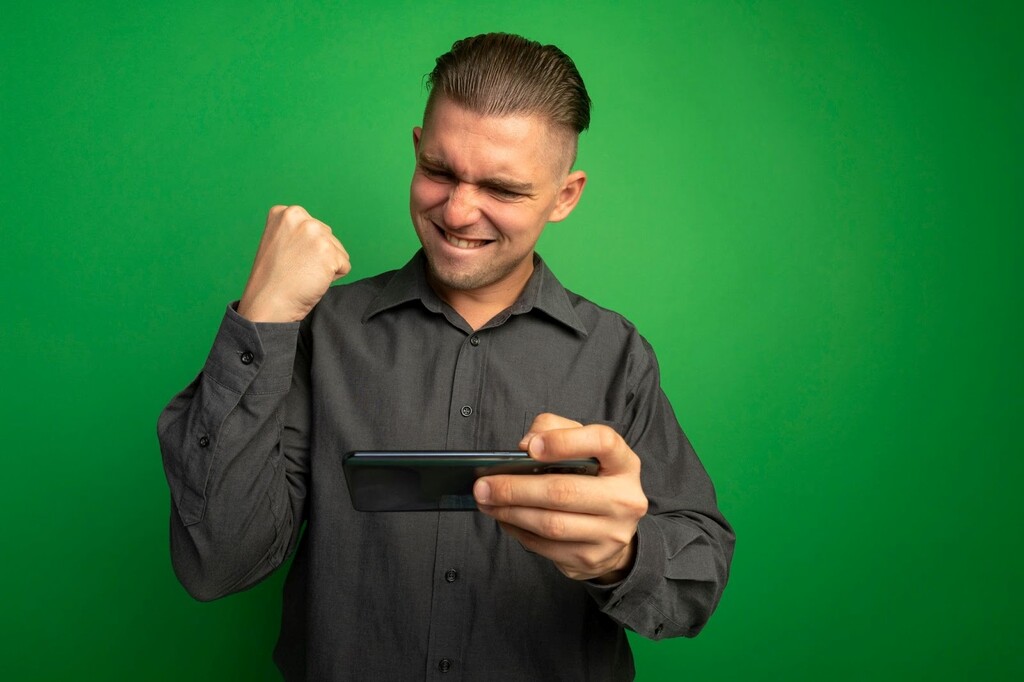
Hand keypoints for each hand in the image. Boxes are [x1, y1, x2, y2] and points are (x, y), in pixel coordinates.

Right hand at [237, 205, 350, 321]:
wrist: (268, 303)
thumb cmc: (272, 280)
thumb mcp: (278, 243)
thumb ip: (297, 233)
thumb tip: (321, 235)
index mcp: (285, 213)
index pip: (314, 228)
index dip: (305, 249)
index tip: (288, 259)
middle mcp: (300, 216)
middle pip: (328, 237)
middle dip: (318, 256)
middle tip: (296, 269)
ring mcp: (315, 233)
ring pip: (338, 251)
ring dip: (326, 267)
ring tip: (303, 275)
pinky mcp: (329, 251)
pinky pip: (344, 266)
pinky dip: (333, 278)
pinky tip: (312, 281)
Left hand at [474, 413, 648, 583]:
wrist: (615, 531)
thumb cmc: (592, 479)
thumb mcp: (582, 446)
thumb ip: (553, 430)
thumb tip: (525, 445)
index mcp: (624, 464)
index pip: (602, 442)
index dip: (565, 442)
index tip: (531, 448)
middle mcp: (624, 499)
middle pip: (564, 491)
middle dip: (516, 488)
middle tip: (484, 485)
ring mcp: (610, 534)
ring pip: (551, 524)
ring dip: (511, 512)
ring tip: (487, 502)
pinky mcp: (591, 558)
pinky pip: (546, 547)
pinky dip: (518, 531)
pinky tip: (504, 519)